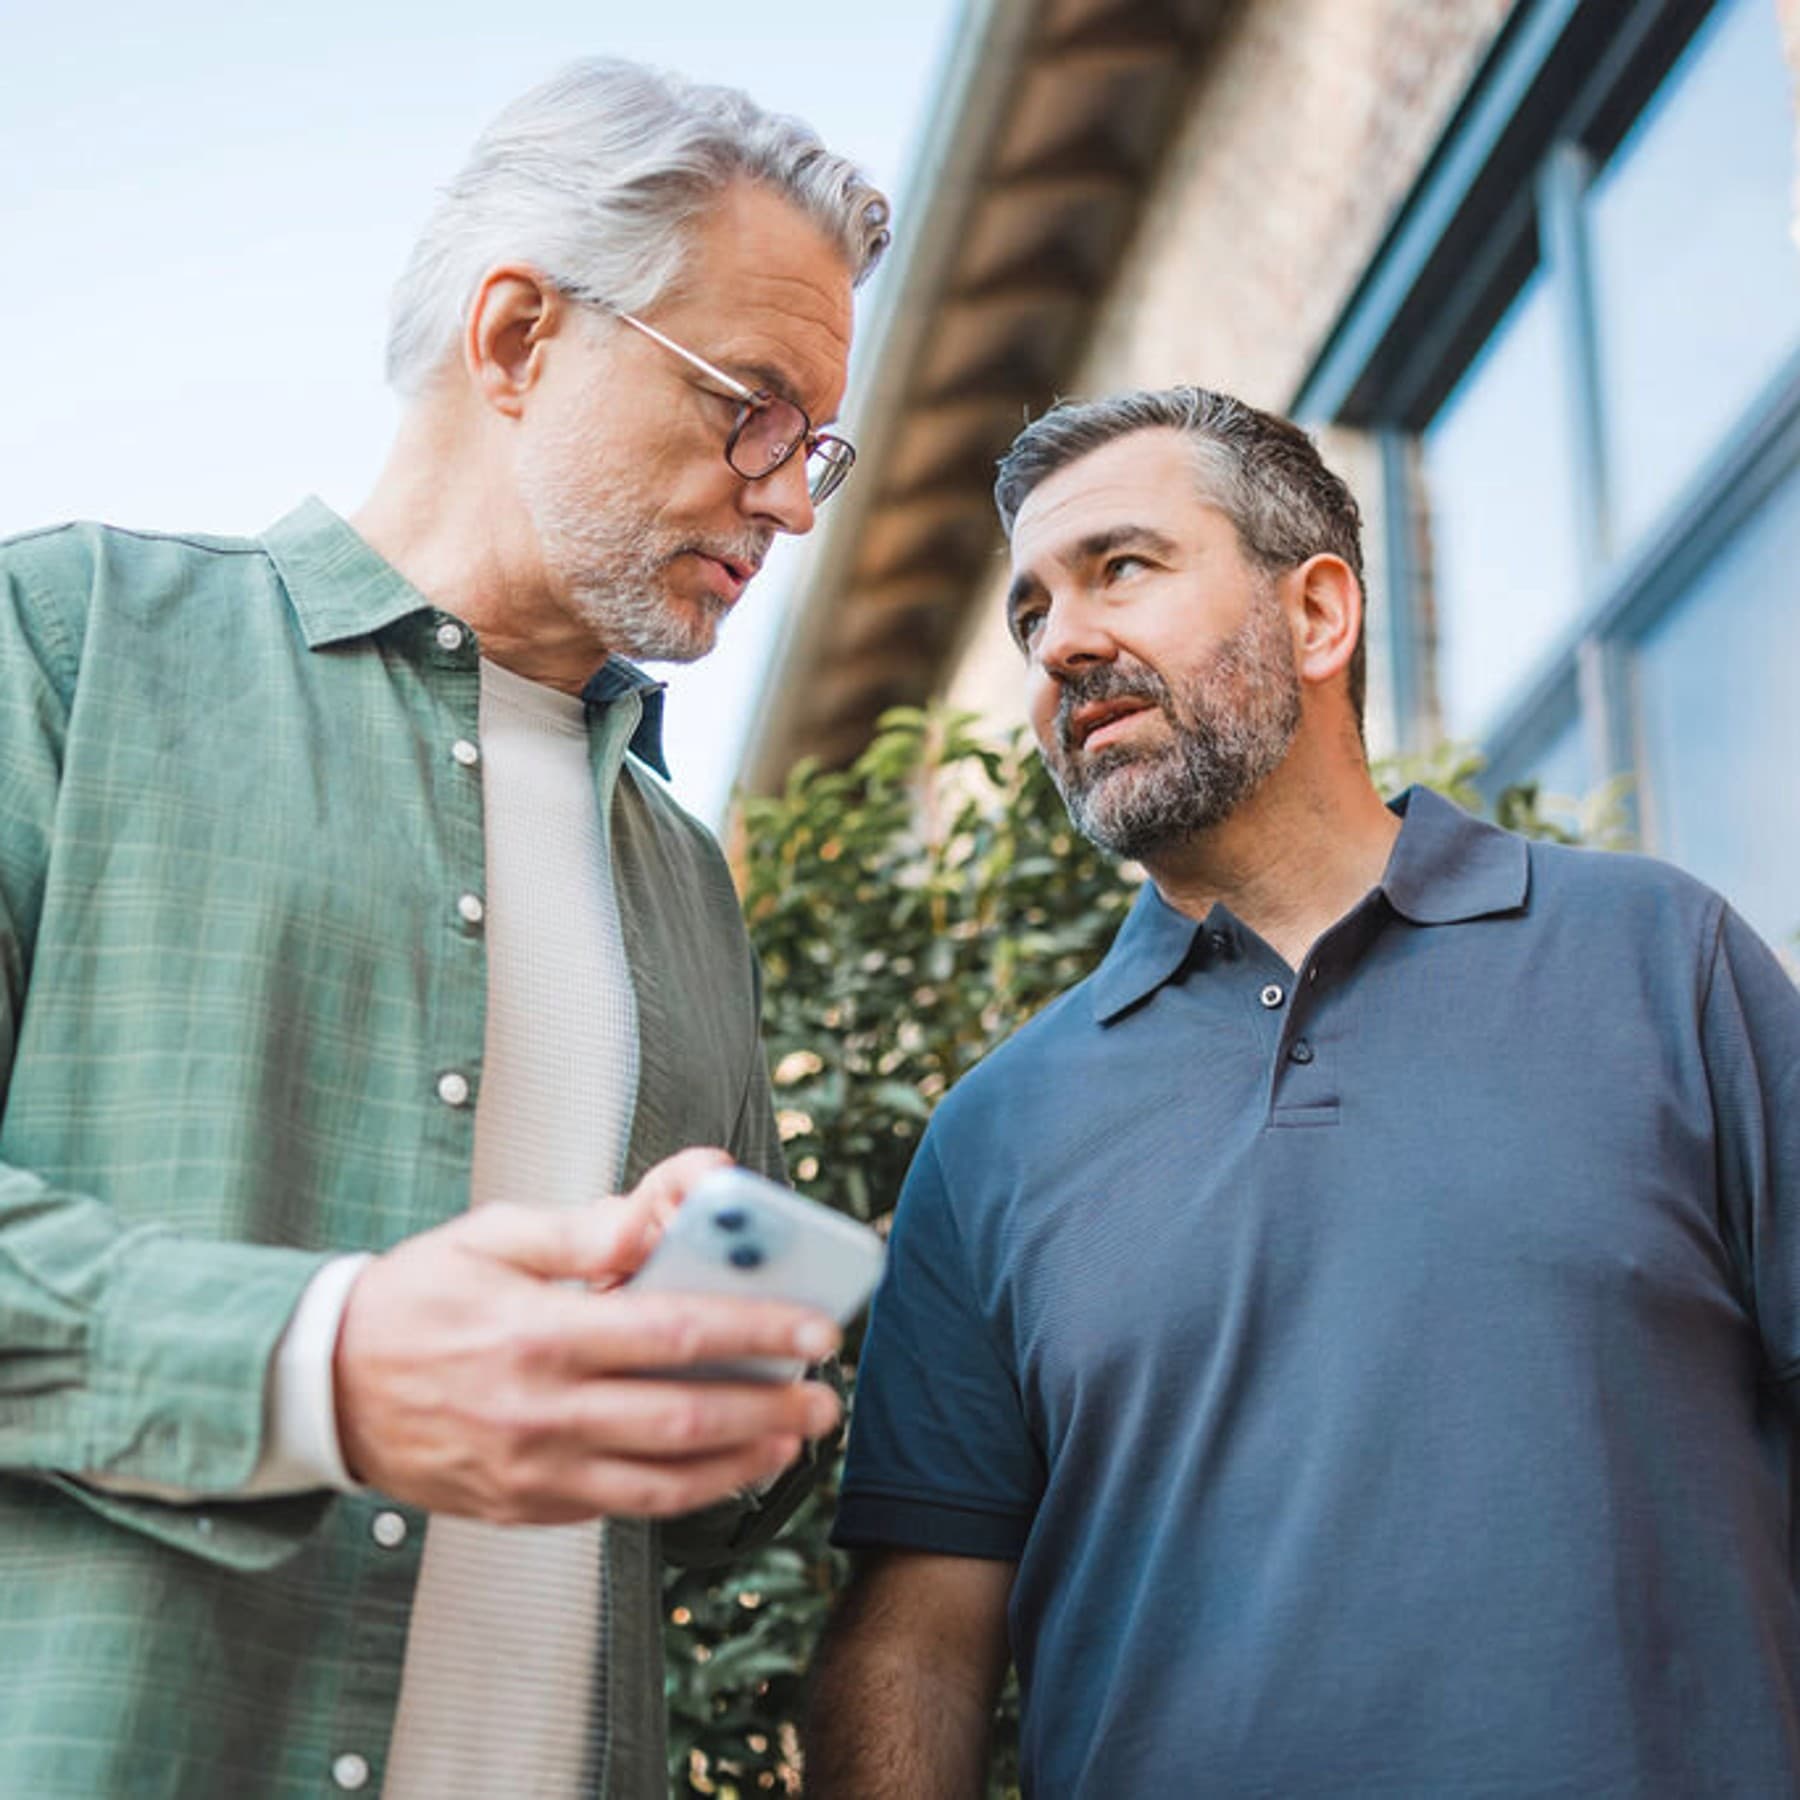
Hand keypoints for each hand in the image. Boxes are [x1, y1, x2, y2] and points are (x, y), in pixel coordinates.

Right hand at [333, 1148, 841, 1523]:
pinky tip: (720, 1469)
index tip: (814, 1328)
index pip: (674, 1333)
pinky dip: (681, 1492)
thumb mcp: (491, 1238)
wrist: (322, 1387)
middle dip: (769, 1409)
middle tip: (824, 1397)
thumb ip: (585, 1233)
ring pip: (661, 1481)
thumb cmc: (414, 1299)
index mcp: (539, 1333)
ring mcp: (531, 1472)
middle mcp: (540, 1413)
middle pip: (683, 1419)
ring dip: (740, 1464)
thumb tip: (664, 1215)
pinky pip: (619, 1508)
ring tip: (792, 1440)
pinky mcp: (523, 1508)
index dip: (755, 1333)